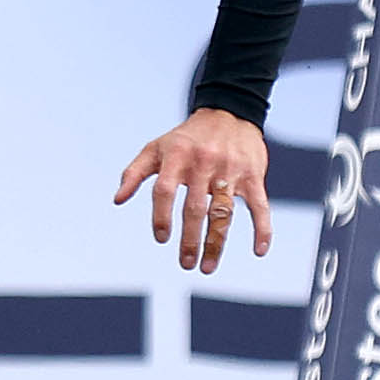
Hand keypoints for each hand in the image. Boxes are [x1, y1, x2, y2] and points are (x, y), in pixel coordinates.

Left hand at [114, 107, 270, 273]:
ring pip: (223, 213)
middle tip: (186, 264)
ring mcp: (230, 170)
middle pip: (194, 208)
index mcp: (177, 157)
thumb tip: (118, 200)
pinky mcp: (253, 175)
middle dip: (189, 240)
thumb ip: (134, 173)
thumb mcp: (156, 148)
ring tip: (207, 267)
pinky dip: (262, 228)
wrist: (229, 112)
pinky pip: (259, 205)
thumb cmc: (187, 138)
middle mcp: (203, 163)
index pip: (164, 190)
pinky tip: (259, 250)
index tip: (162, 238)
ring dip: (216, 243)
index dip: (161, 216)